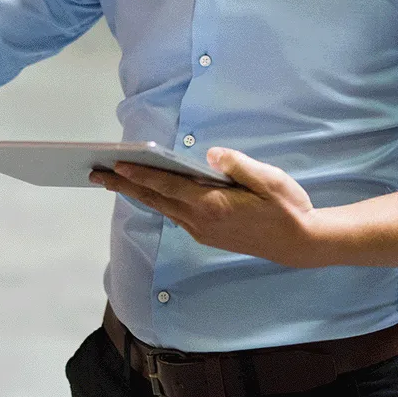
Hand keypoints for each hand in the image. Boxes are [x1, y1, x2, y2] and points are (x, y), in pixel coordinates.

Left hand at [90, 147, 322, 267]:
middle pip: (155, 199)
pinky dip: (156, 201)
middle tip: (95, 173)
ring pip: (162, 208)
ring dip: (137, 194)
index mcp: (213, 205)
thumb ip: (237, 164)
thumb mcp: (269, 179)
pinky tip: (148, 191)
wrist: (302, 243)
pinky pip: (174, 214)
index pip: (168, 186)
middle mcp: (202, 221)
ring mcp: (204, 231)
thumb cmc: (287, 206)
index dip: (140, 175)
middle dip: (123, 185)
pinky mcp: (208, 235)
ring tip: (113, 179)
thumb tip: (209, 153)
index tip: (116, 165)